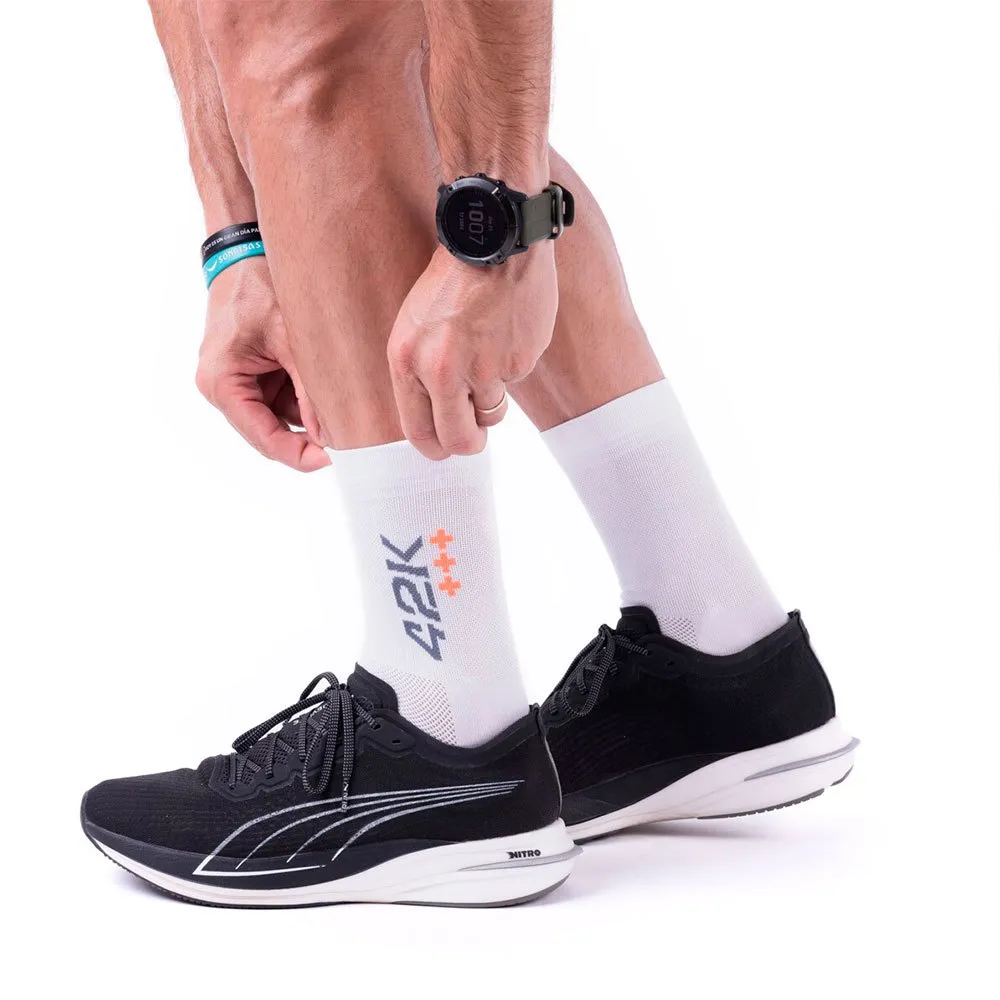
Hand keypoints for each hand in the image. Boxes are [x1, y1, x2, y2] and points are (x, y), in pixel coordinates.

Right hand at [195, 258, 328, 471]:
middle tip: (351, 441)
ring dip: (311, 414)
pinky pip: (284, 397)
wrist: (245, 249)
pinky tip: (330, 384)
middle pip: (272, 432)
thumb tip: (330, 435)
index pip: (264, 438)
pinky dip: (307, 396)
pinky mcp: (255, 373)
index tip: (335, 460)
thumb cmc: (257, 282)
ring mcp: (239, 382)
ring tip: (344, 403)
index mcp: (222, 383)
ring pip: (282, 417)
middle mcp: (224, 387)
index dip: (300, 455)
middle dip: (309, 436)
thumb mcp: (291, 338)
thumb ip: (309, 390)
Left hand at [388, 244, 557, 458]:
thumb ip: (417, 375)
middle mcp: (445, 371)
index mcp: (409, 362)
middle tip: (474, 440)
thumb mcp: (412, 326)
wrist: (494, 237)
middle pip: (460, 440)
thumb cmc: (449, 281)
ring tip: (487, 355)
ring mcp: (486, 368)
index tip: (443, 450)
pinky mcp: (521, 359)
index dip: (434, 449)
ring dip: (490, 399)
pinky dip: (511, 363)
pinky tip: (505, 328)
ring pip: (492, 412)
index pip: (419, 432)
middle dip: (468, 445)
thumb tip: (433, 422)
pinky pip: (515, 379)